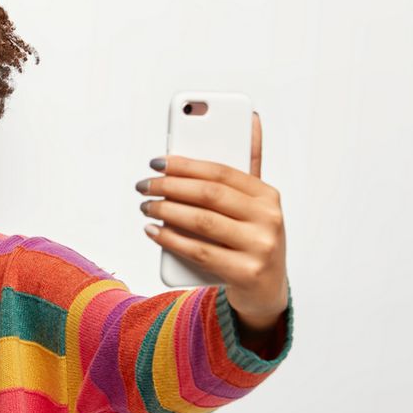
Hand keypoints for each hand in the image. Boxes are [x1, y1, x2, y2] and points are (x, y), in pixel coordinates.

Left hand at [137, 111, 288, 330]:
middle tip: (144, 185)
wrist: (266, 293)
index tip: (157, 161)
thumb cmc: (251, 240)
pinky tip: (152, 231)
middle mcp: (269, 219)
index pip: (222, 171)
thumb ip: (247, 167)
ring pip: (202, 222)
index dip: (186, 164)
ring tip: (145, 206)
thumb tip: (252, 120)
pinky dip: (170, 239)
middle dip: (170, 186)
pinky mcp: (246, 273)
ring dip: (166, 211)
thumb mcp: (254, 205)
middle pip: (209, 195)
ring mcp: (260, 247)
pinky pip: (199, 251)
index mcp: (268, 196)